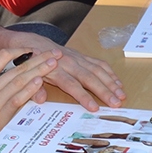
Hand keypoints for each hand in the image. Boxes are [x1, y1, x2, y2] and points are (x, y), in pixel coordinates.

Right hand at [0, 48, 58, 152]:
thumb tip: (9, 81)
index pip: (1, 56)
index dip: (21, 51)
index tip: (34, 49)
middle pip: (16, 68)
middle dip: (38, 59)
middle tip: (54, 52)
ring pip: (19, 82)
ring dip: (38, 71)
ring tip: (53, 63)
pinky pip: (17, 101)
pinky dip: (29, 90)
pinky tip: (39, 82)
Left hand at [6, 33, 125, 110]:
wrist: (33, 44)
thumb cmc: (33, 65)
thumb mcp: (29, 78)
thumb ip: (35, 90)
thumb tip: (40, 100)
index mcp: (55, 70)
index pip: (72, 85)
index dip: (83, 96)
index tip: (94, 107)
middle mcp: (69, 63)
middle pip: (90, 78)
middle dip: (104, 91)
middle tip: (116, 104)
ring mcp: (78, 58)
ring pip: (98, 70)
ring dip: (111, 83)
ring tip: (122, 95)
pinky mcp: (83, 56)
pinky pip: (99, 64)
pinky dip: (110, 73)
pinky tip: (118, 83)